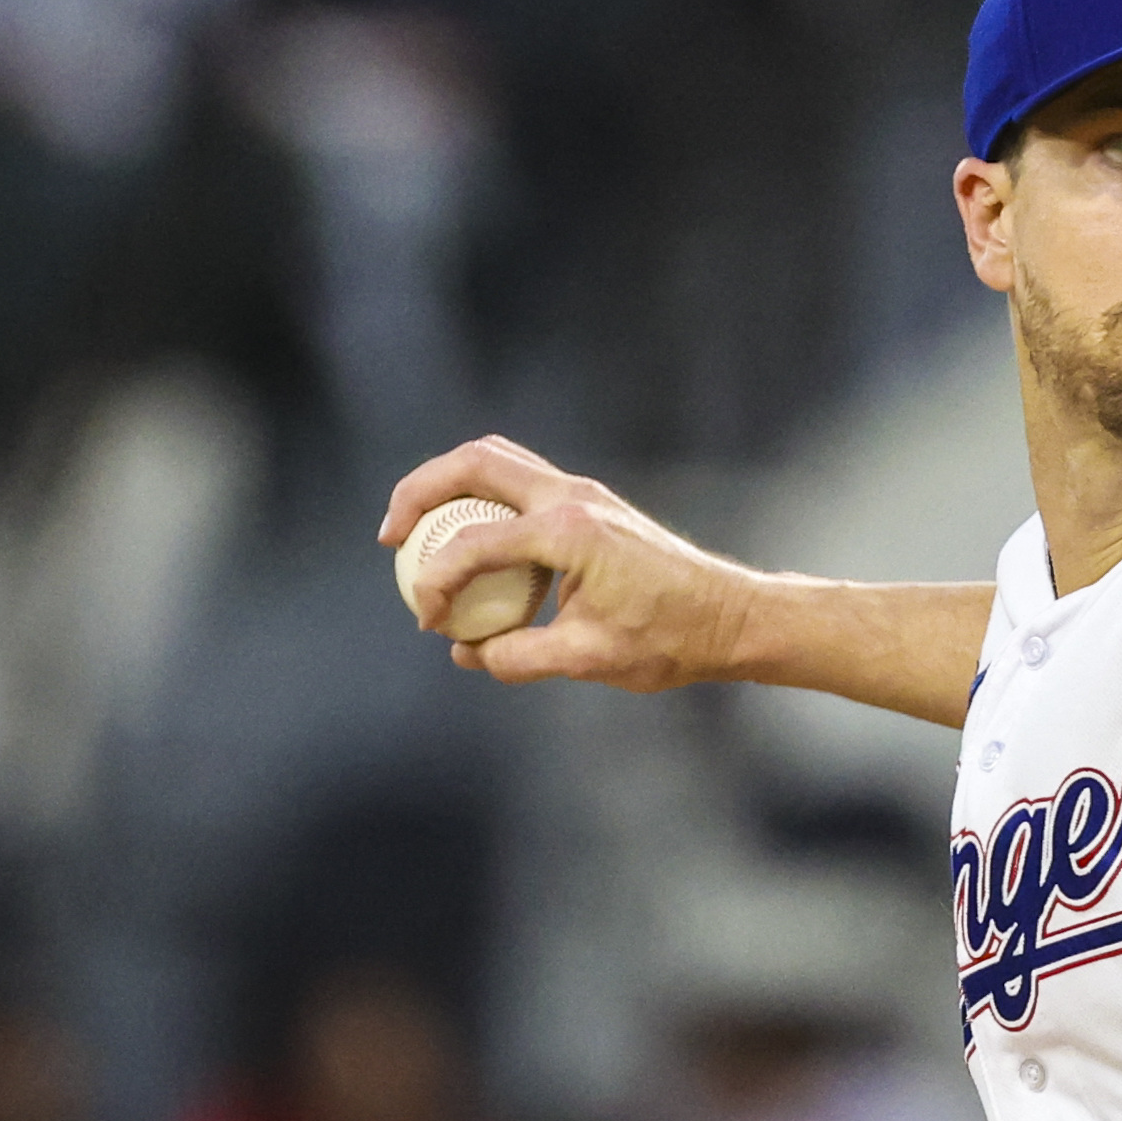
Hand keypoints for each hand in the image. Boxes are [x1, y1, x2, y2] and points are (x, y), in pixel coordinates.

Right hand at [380, 435, 758, 689]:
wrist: (730, 618)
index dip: (436, 582)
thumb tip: (468, 653)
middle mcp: (574, 497)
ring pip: (496, 461)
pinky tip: (470, 547)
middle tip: (391, 538)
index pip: (474, 543)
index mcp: (571, 531)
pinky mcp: (590, 504)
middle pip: (473, 462)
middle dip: (419, 492)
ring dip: (448, 488)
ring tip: (416, 533)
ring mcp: (584, 493)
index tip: (431, 621)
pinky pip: (519, 486)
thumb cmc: (671, 638)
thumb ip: (519, 656)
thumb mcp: (590, 659)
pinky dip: (482, 504)